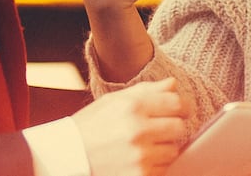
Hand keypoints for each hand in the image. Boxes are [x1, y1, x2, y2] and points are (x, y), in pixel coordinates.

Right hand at [72, 78, 190, 175]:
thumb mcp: (114, 101)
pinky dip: (155, 165)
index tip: (182, 110)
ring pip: (173, 150)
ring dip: (163, 148)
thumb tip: (173, 84)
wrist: (67, 157)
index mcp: (132, 107)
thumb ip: (147, 91)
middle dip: (172, 127)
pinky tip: (139, 160)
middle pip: (179, 127)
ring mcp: (139, 157)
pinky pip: (163, 169)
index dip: (183, 106)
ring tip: (144, 146)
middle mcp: (138, 131)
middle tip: (158, 129)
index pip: (176, 103)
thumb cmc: (91, 126)